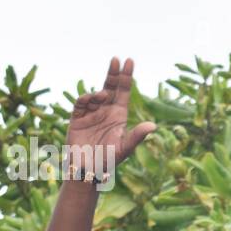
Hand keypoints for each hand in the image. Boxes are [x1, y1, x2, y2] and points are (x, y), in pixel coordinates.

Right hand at [66, 57, 156, 174]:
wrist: (88, 170)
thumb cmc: (109, 160)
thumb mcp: (125, 148)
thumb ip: (137, 136)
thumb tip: (153, 126)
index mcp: (119, 115)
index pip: (123, 92)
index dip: (126, 77)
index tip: (129, 61)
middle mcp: (106, 111)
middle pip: (110, 88)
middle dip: (114, 74)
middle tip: (117, 60)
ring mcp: (91, 114)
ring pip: (95, 95)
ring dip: (99, 92)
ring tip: (103, 95)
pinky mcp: (77, 119)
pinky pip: (80, 104)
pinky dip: (85, 99)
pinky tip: (92, 99)